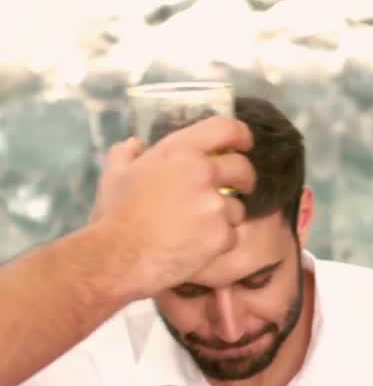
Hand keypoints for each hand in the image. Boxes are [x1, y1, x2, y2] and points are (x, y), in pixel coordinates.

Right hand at [90, 116, 255, 299]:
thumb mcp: (115, 175)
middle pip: (244, 168)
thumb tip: (136, 143)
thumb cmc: (115, 215)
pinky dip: (219, 242)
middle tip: (235, 190)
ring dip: (225, 216)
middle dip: (243, 180)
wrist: (118, 257)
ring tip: (197, 227)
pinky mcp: (223, 234)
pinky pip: (232, 236)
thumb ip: (127, 154)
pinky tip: (196, 246)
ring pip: (238, 206)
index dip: (240, 135)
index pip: (225, 128)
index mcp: (180, 152)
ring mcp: (215, 204)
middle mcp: (203, 172)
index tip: (244, 144)